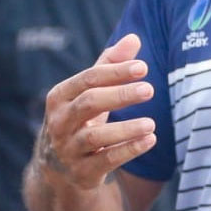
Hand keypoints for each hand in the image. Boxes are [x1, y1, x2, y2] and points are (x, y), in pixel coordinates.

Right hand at [35, 34, 156, 189]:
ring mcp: (68, 149)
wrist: (58, 170)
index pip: (88, 79)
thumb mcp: (89, 93)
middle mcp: (59, 122)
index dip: (115, 72)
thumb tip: (134, 38)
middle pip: (89, 104)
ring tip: (151, 123)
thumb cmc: (80, 119)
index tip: (143, 67)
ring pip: (95, 137)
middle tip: (149, 89)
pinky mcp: (81, 173)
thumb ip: (110, 65)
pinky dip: (128, 150)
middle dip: (120, 95)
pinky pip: (105, 161)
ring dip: (125, 129)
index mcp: (60, 97)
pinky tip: (150, 139)